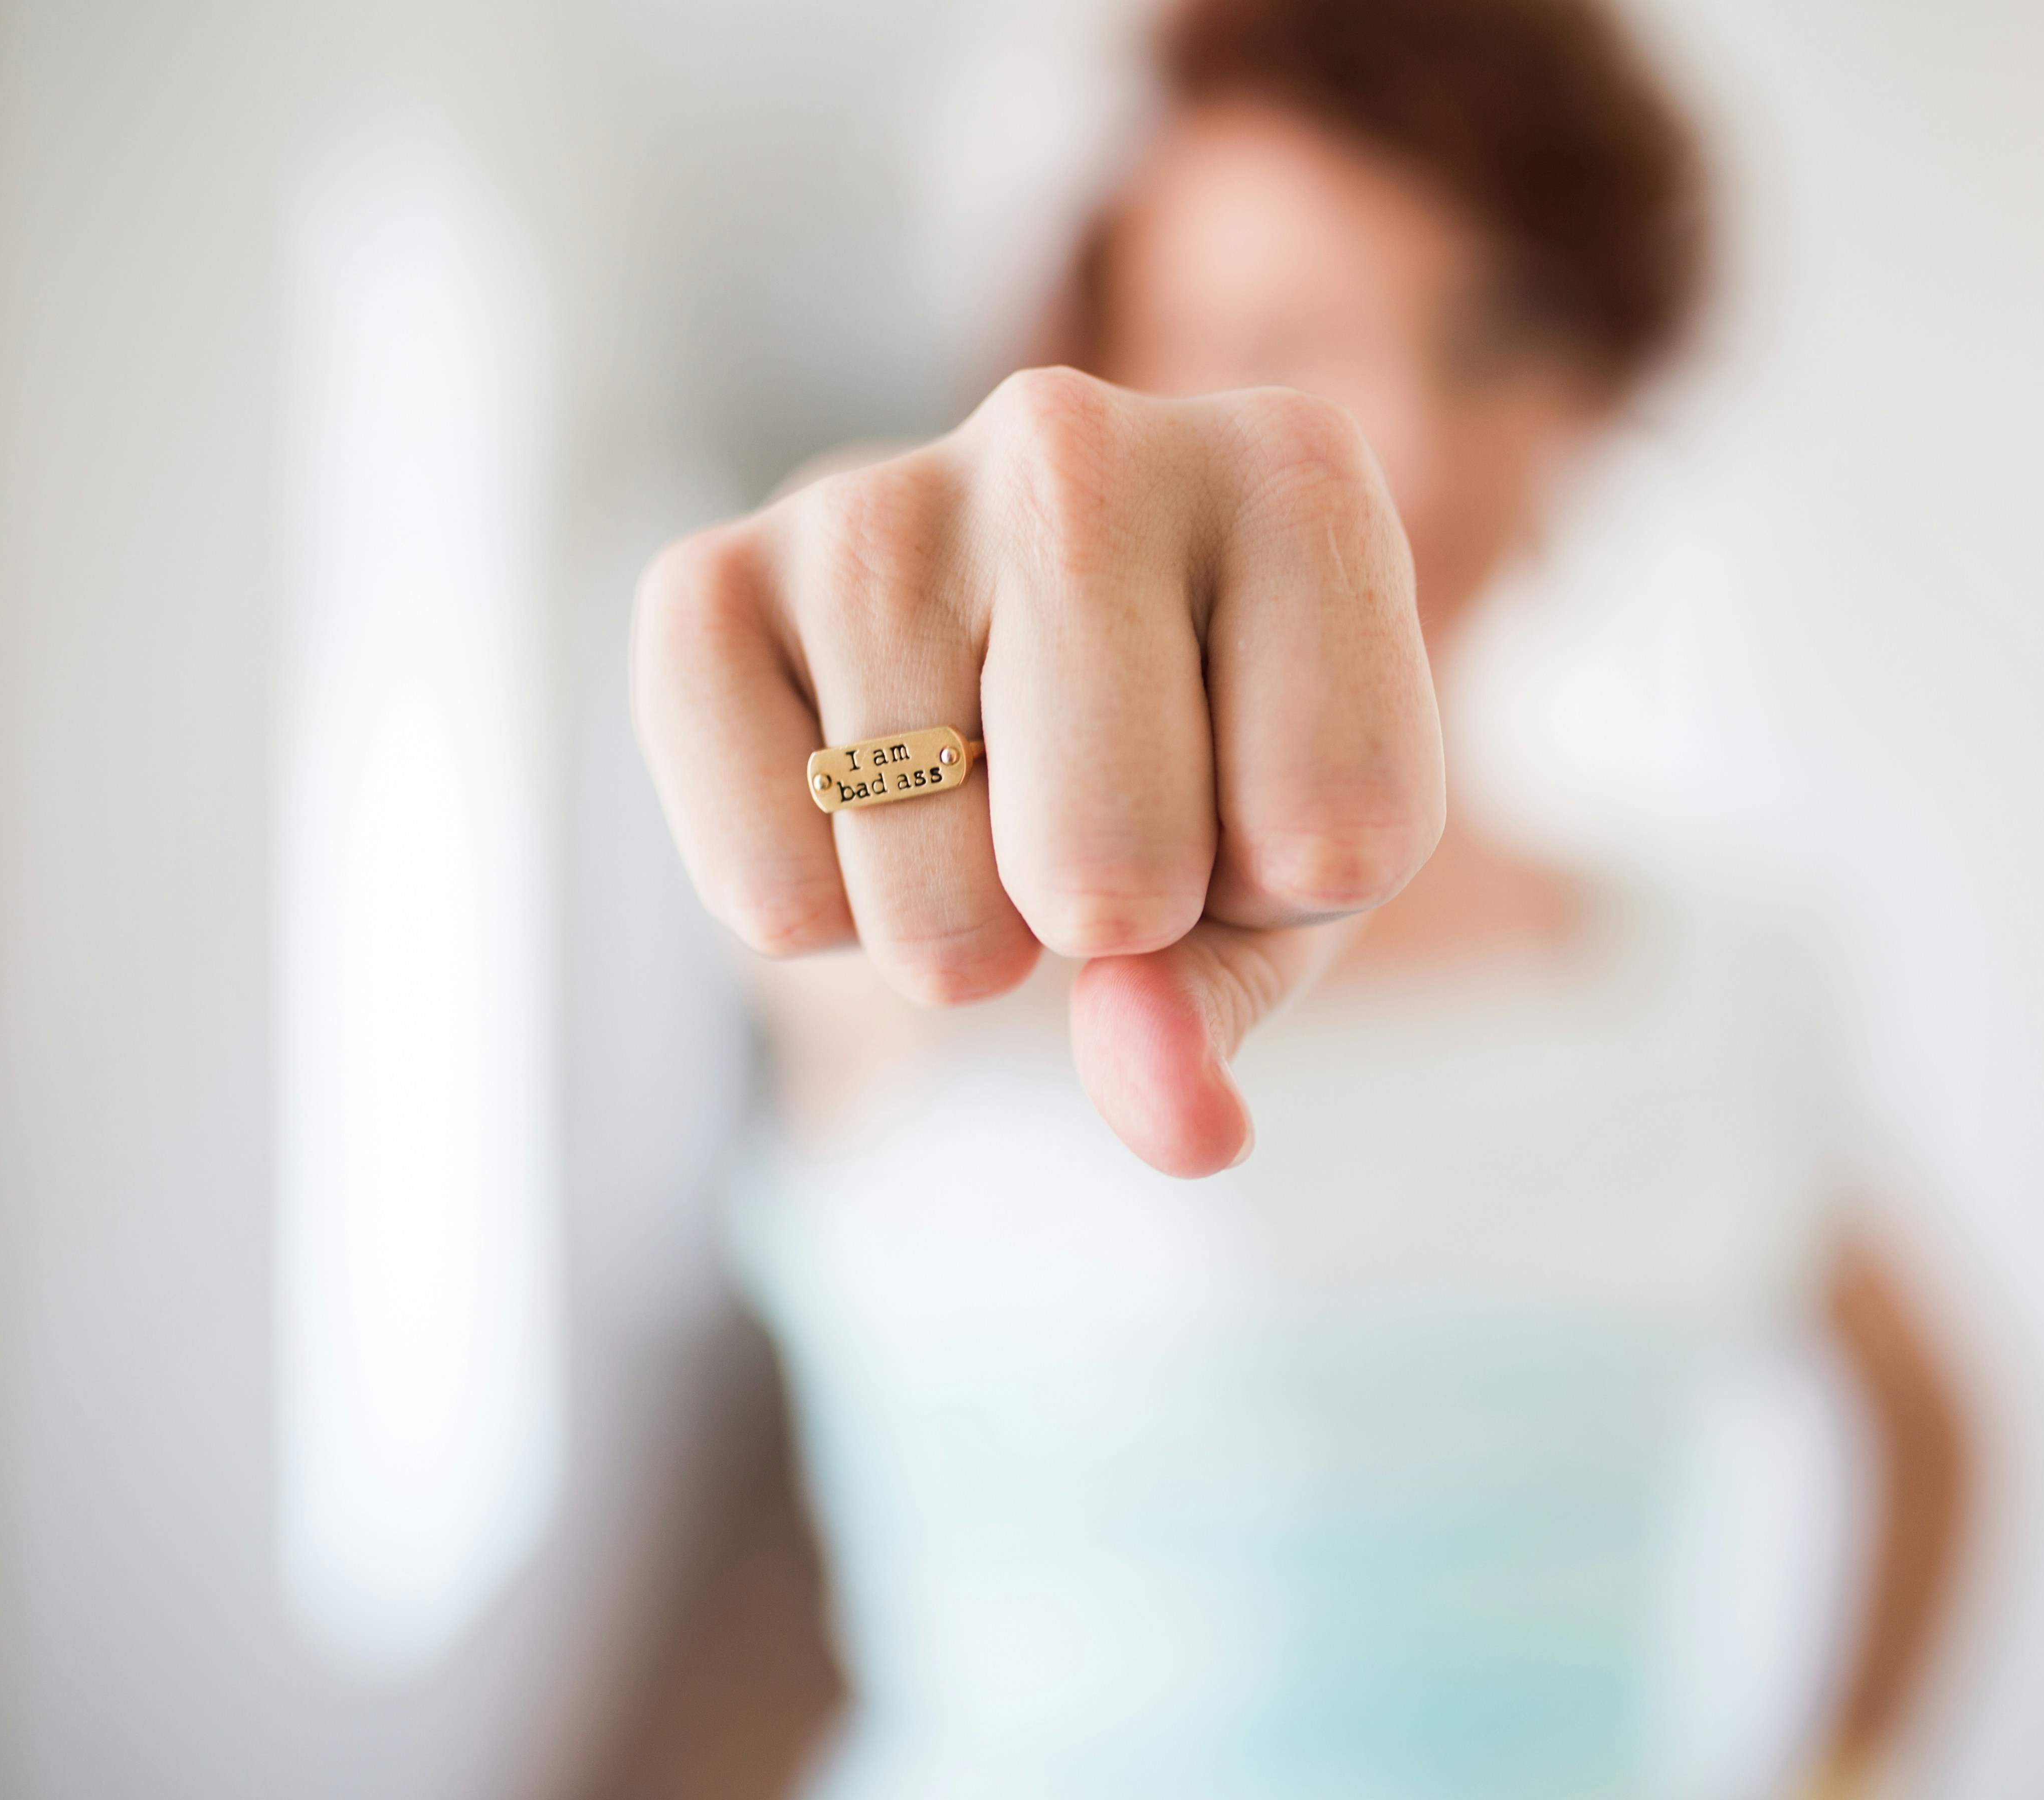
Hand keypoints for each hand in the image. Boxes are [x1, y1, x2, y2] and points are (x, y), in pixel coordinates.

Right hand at [632, 368, 1441, 1175]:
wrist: (984, 653)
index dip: (1292, 885)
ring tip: (974, 798)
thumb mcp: (1271, 888)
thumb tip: (1174, 1116)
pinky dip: (822, 917)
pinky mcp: (702, 582)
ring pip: (938, 910)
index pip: (1341, 829)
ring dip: (962, 933)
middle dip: (1110, 921)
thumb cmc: (1183, 763)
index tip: (1251, 791)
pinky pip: (771, 895)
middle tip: (1088, 817)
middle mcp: (1079, 439)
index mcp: (1295, 476)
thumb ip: (1235, 1003)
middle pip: (1116, 870)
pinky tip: (860, 792)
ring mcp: (876, 500)